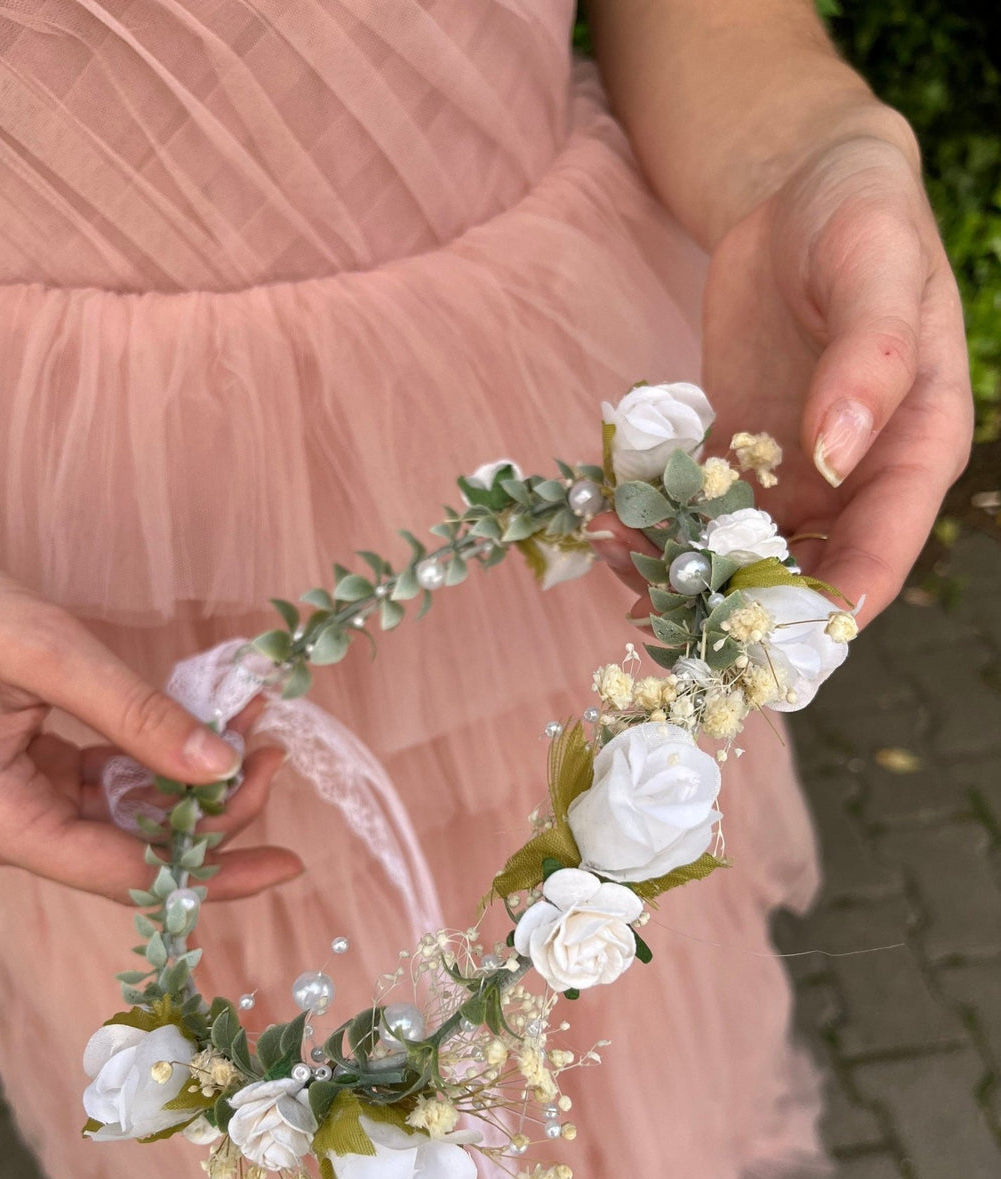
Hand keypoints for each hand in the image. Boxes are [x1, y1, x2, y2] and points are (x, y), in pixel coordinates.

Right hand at [0, 544, 302, 900]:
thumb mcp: (47, 651)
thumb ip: (137, 715)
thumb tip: (220, 767)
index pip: (125, 875)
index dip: (213, 874)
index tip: (287, 862)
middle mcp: (5, 830)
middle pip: (133, 854)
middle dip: (213, 816)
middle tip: (273, 756)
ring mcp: (14, 807)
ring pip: (126, 821)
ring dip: (191, 785)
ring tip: (253, 732)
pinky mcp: (24, 778)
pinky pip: (106, 787)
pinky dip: (157, 760)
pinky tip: (206, 729)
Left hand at [596, 129, 973, 624]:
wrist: (802, 191)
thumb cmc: (863, 216)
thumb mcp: (876, 267)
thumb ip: (870, 356)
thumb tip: (840, 450)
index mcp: (916, 445)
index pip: (888, 542)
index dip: (845, 597)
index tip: (793, 640)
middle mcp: (857, 478)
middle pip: (812, 568)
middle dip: (749, 606)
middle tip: (683, 626)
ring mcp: (793, 474)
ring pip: (747, 551)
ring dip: (689, 572)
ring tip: (621, 561)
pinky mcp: (738, 457)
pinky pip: (699, 509)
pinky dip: (658, 527)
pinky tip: (609, 525)